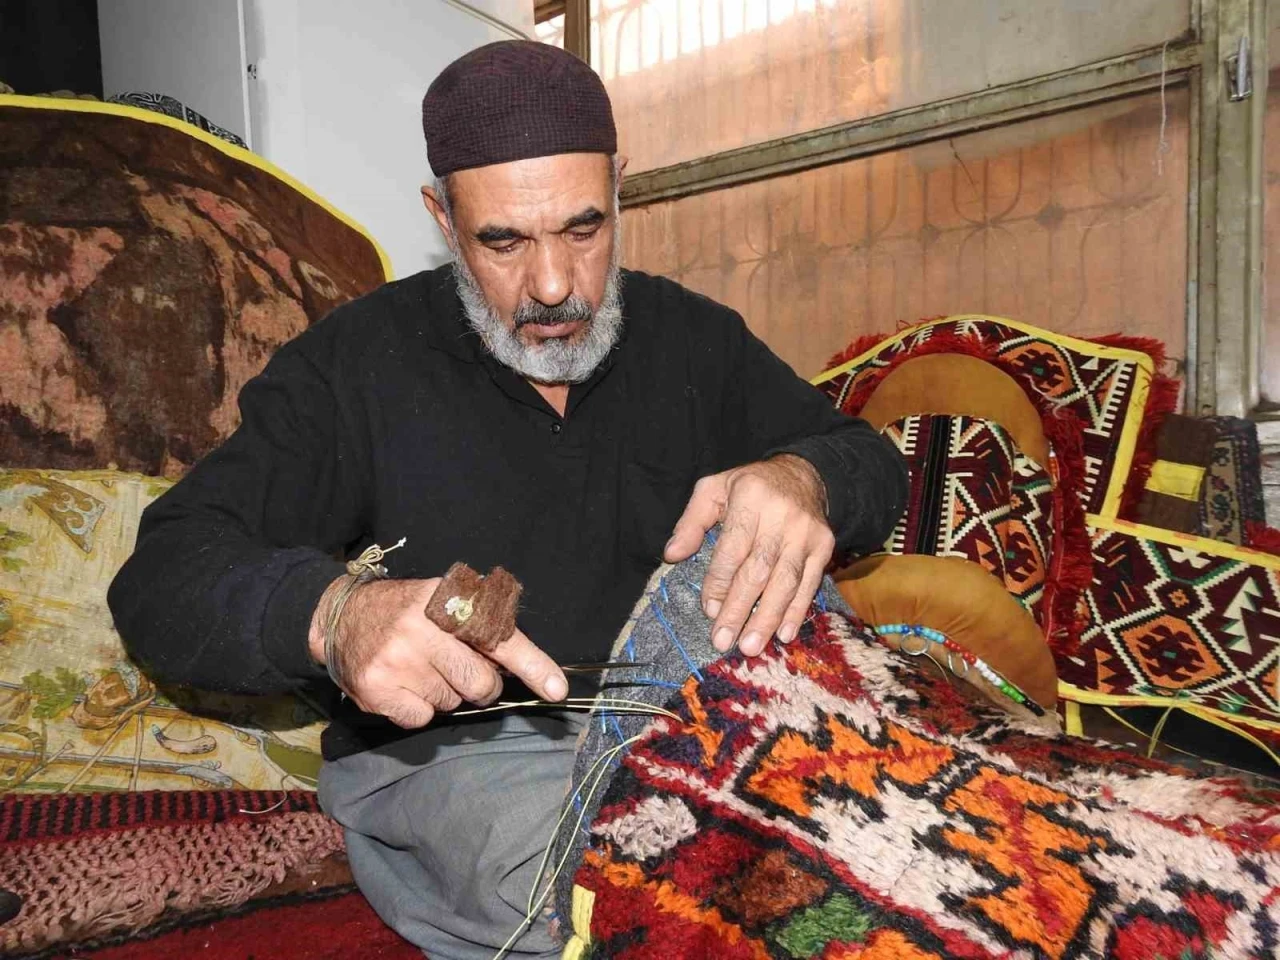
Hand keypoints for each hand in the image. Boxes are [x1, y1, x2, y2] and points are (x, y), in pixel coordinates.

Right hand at [308, 577, 567, 727]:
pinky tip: (403, 685)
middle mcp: (421, 627)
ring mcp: (396, 659)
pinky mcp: (376, 689)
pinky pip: (422, 718)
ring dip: (444, 692)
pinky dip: (418, 708)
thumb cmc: (408, 611)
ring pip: (451, 703)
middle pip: (481, 683)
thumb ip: (481, 627)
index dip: (532, 665)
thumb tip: (520, 669)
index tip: (557, 689)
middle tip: (456, 668)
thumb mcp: (444, 601)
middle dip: (478, 684)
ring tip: (420, 668)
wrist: (342, 615)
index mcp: (446, 600)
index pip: (499, 637)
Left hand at [663, 455, 833, 656]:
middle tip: (723, 640)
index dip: (720, 582)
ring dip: (767, 618)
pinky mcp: (824, 546)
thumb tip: (672, 555)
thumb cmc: (749, 486)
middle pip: (759, 570)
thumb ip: (691, 522)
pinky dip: (796, 611)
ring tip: (750, 646)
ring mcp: (806, 533)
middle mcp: (782, 515)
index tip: (709, 611)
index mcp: (750, 497)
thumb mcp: (714, 489)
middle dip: (740, 609)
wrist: (803, 474)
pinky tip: (784, 634)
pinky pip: (810, 583)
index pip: (732, 549)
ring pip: (786, 581)